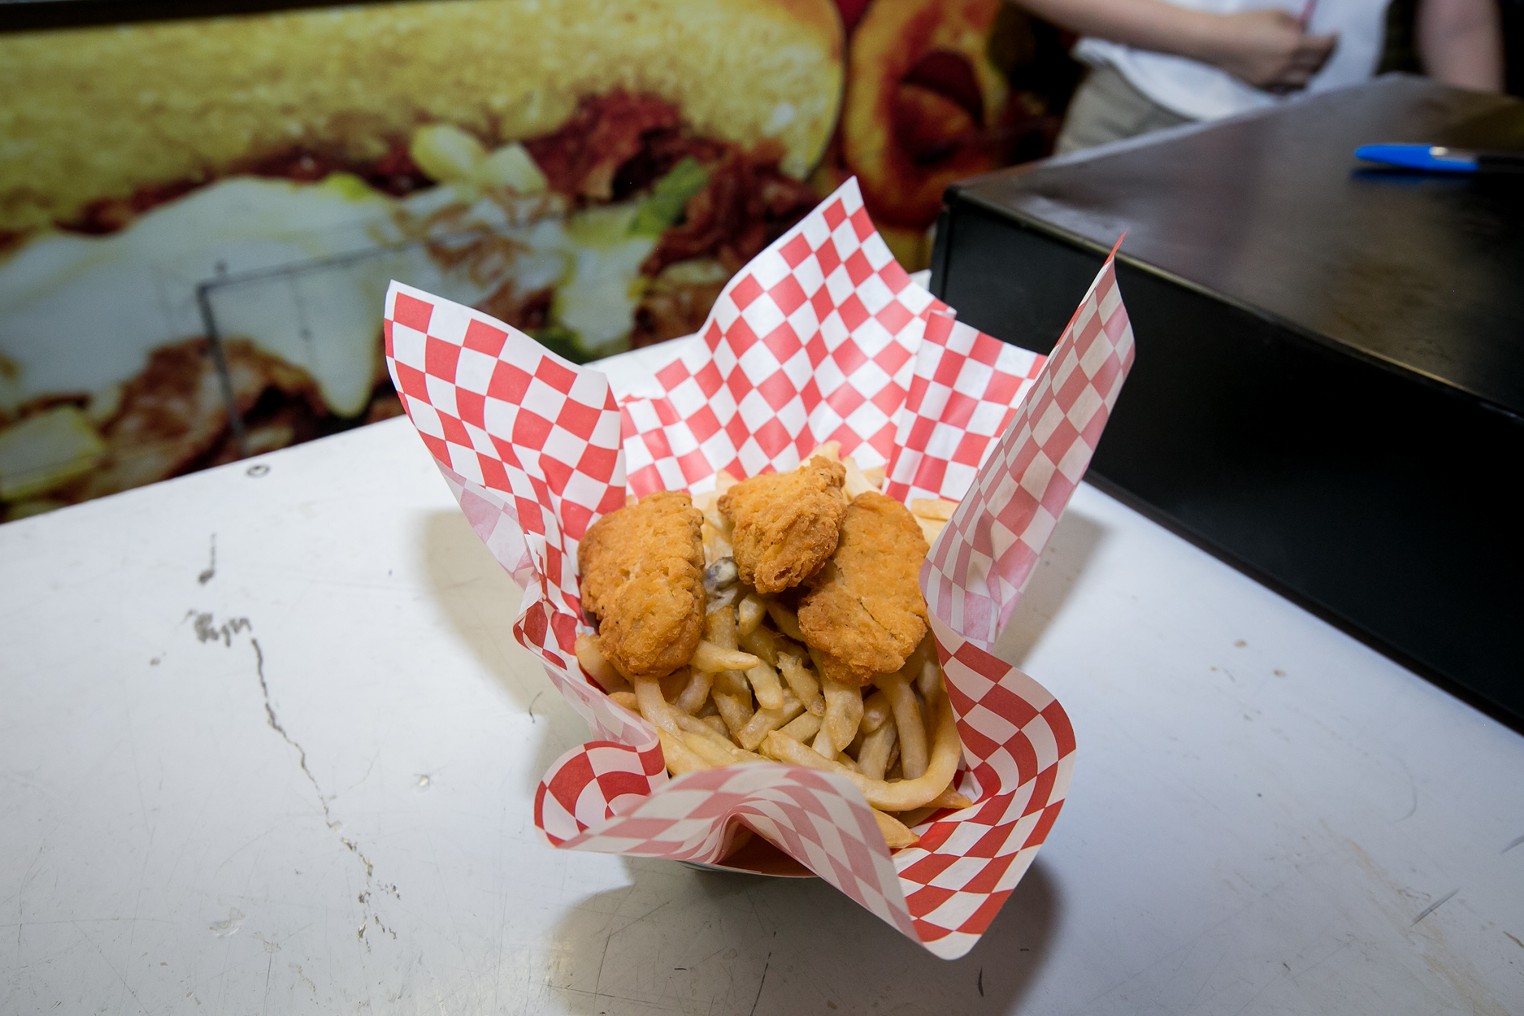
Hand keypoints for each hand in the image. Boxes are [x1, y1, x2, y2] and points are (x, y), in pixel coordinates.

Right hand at [1200, 8, 1337, 92]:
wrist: (1218, 42)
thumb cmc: (1246, 23)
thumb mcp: (1276, 15)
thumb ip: (1295, 25)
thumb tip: (1306, 31)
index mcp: (1292, 45)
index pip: (1324, 46)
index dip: (1333, 40)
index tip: (1334, 35)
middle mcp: (1286, 65)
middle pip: (1317, 65)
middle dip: (1325, 55)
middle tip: (1323, 48)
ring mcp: (1274, 79)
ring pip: (1305, 81)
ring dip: (1310, 71)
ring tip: (1307, 62)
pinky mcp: (1263, 86)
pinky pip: (1286, 89)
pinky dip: (1293, 82)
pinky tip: (1290, 72)